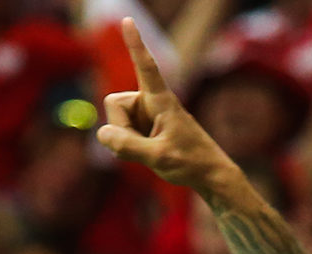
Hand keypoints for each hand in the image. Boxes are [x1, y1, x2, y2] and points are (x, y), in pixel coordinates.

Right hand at [97, 18, 239, 192]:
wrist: (209, 175)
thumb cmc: (191, 163)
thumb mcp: (159, 158)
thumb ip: (128, 146)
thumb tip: (103, 134)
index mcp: (162, 101)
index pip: (146, 67)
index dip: (135, 45)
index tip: (127, 20)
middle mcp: (151, 102)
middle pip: (113, 104)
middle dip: (119, 128)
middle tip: (145, 149)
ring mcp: (145, 114)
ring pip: (114, 122)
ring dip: (124, 141)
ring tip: (151, 152)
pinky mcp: (143, 127)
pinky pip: (119, 133)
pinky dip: (126, 147)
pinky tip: (146, 153)